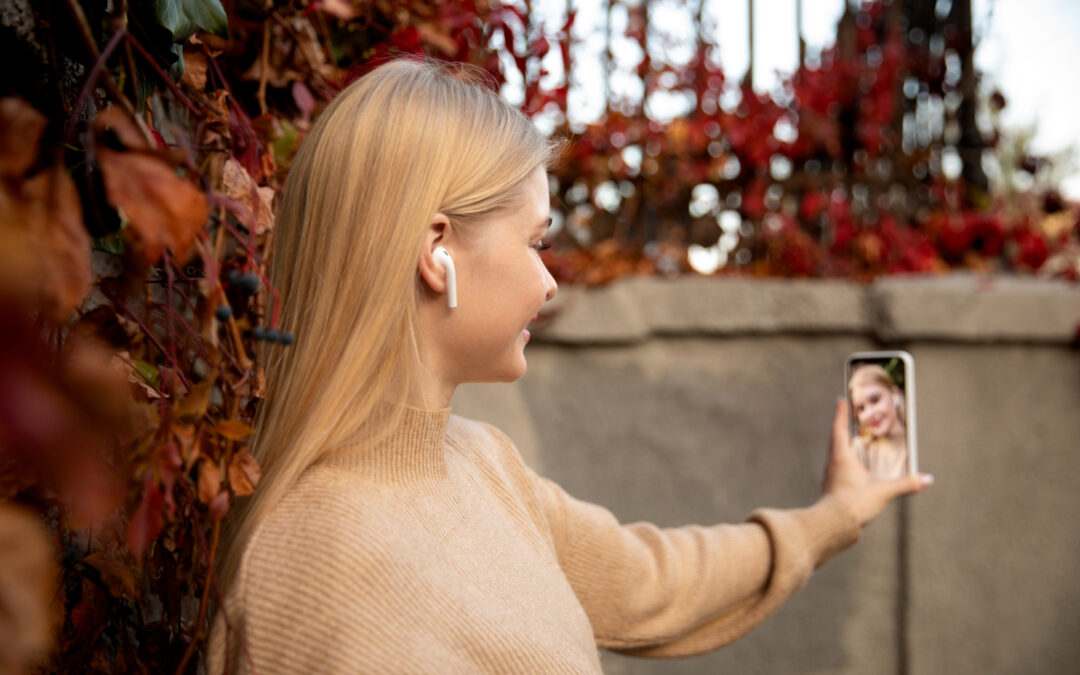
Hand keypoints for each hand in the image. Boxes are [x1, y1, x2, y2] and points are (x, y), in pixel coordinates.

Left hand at [823, 398, 932, 526]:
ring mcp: (831, 475)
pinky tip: (854, 467)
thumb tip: (926, 479)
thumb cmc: (854, 504)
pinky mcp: (832, 487)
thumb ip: (906, 484)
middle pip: (837, 439)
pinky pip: (838, 467)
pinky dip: (846, 460)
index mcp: (842, 457)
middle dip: (843, 427)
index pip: (839, 429)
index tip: (840, 400)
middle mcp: (833, 463)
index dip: (841, 414)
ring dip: (844, 444)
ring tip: (854, 439)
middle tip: (850, 416)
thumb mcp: (883, 492)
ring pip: (836, 454)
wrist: (833, 525)